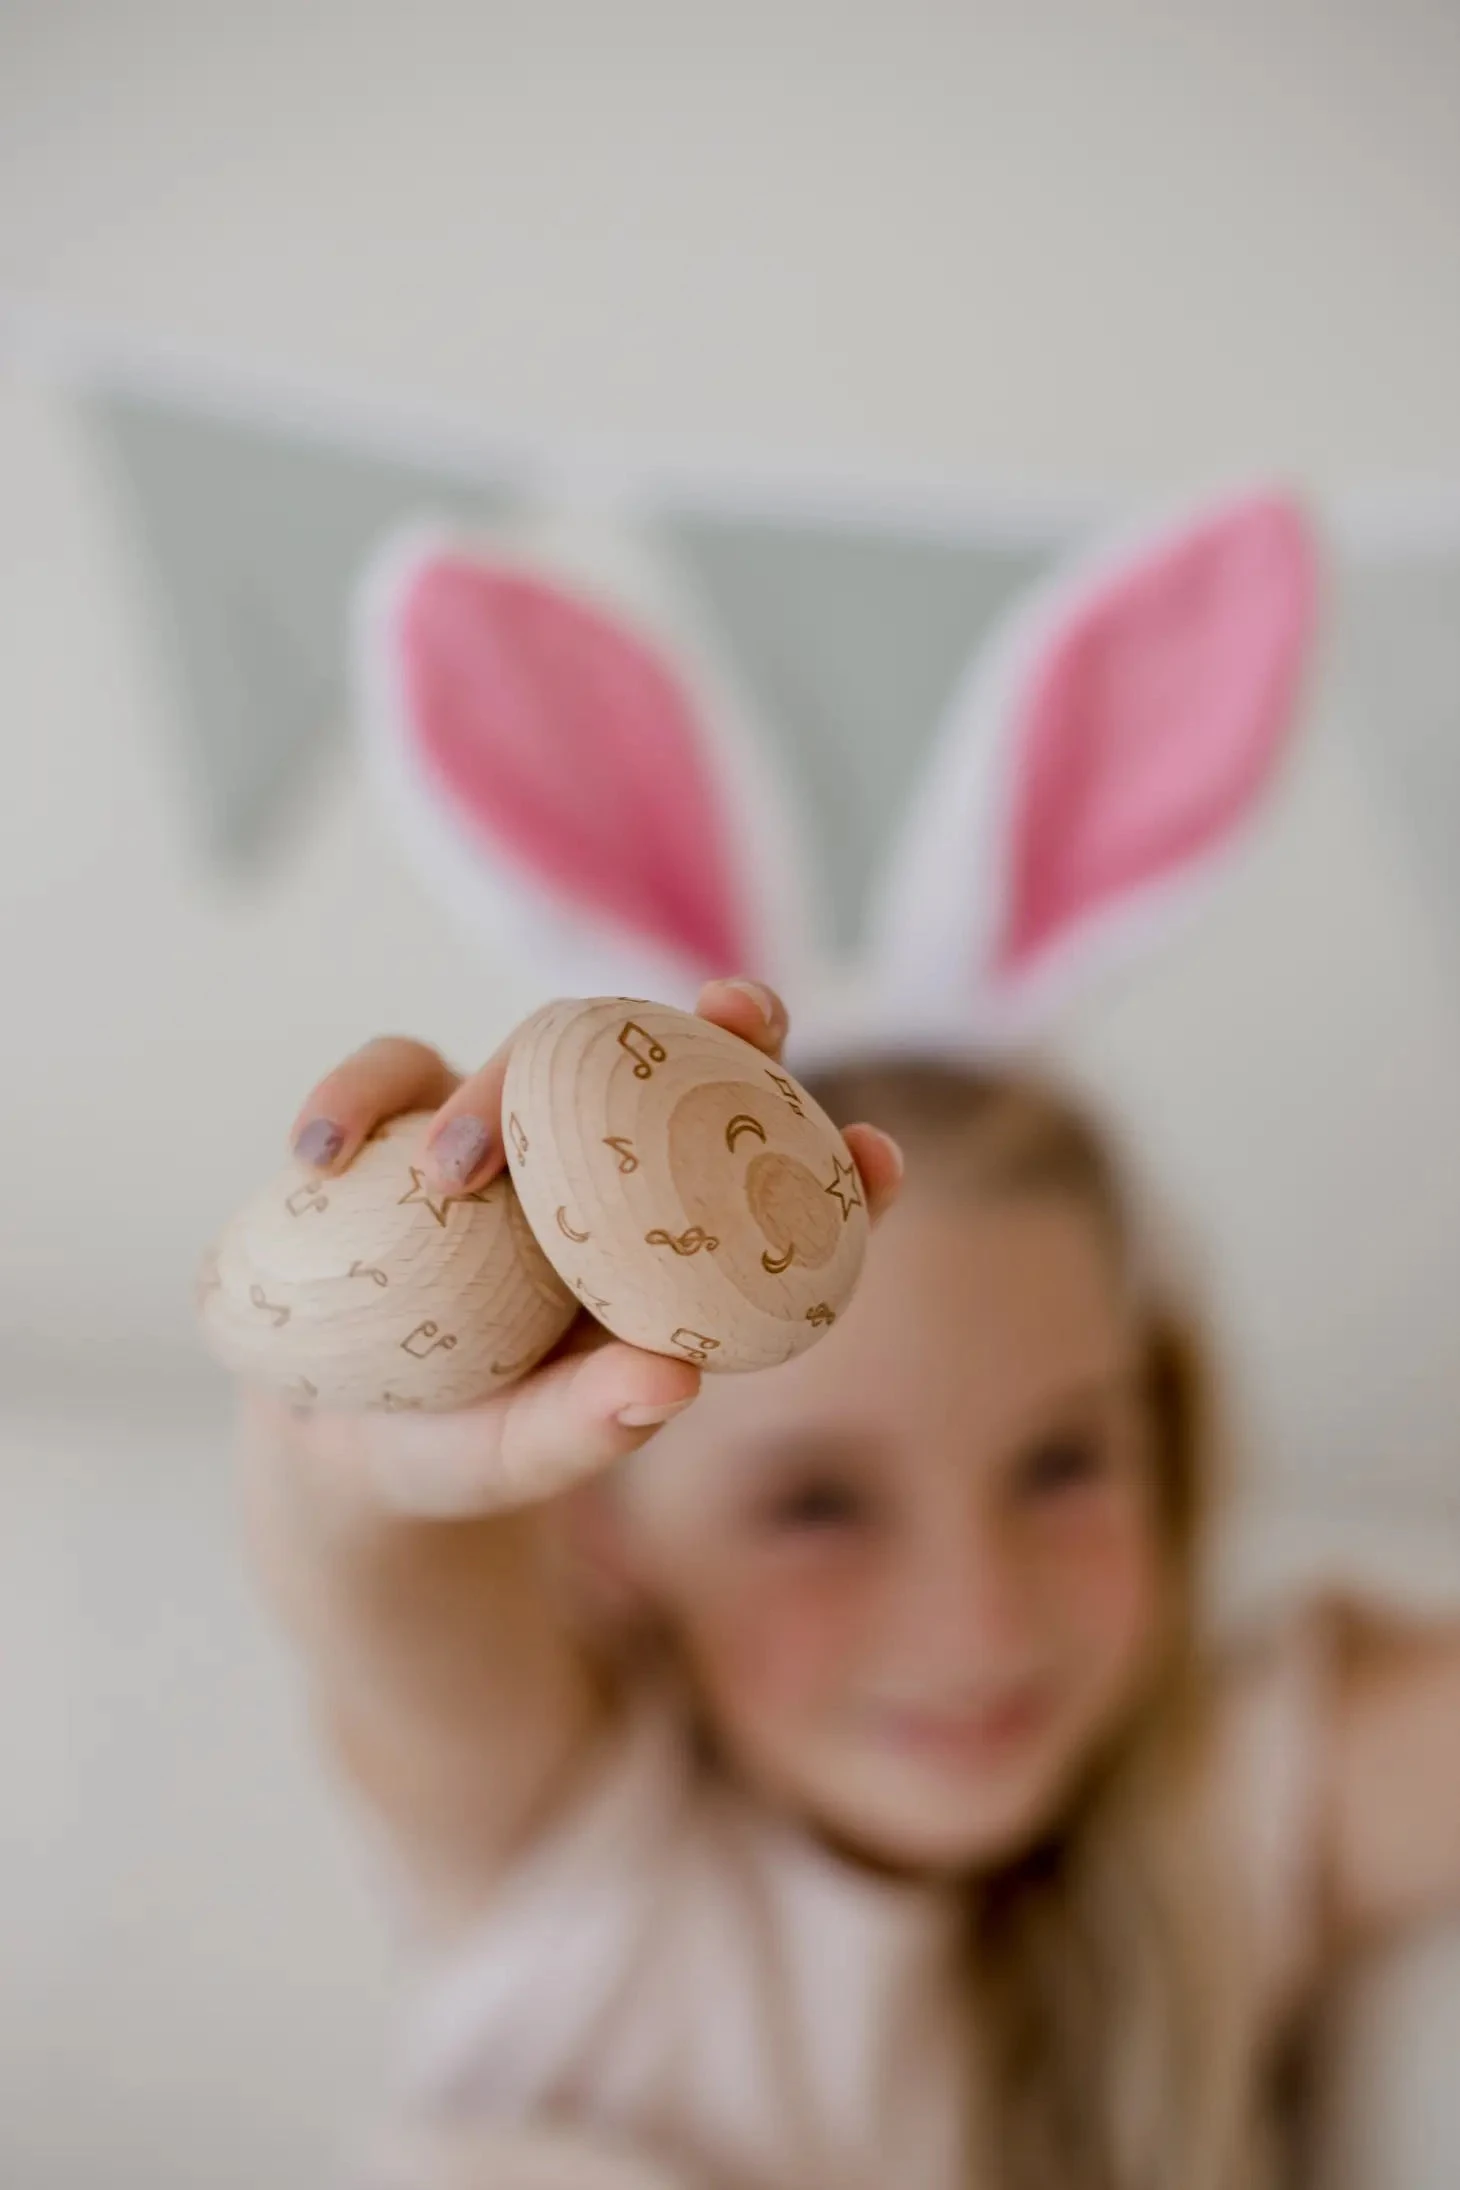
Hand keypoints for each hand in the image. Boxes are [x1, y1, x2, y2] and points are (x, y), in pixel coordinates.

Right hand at [256, 979, 902, 1519]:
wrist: (341, 1446)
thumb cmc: (457, 1451)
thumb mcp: (516, 1457)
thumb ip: (588, 1428)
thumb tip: (675, 1382)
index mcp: (658, 1254)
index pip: (767, 1195)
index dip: (833, 1167)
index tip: (880, 1155)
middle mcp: (595, 1174)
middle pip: (675, 1072)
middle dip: (721, 1030)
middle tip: (739, 1010)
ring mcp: (503, 1138)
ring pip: (530, 1051)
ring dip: (504, 1077)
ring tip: (452, 1160)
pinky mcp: (404, 1125)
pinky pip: (385, 1085)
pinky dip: (351, 1105)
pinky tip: (320, 1153)